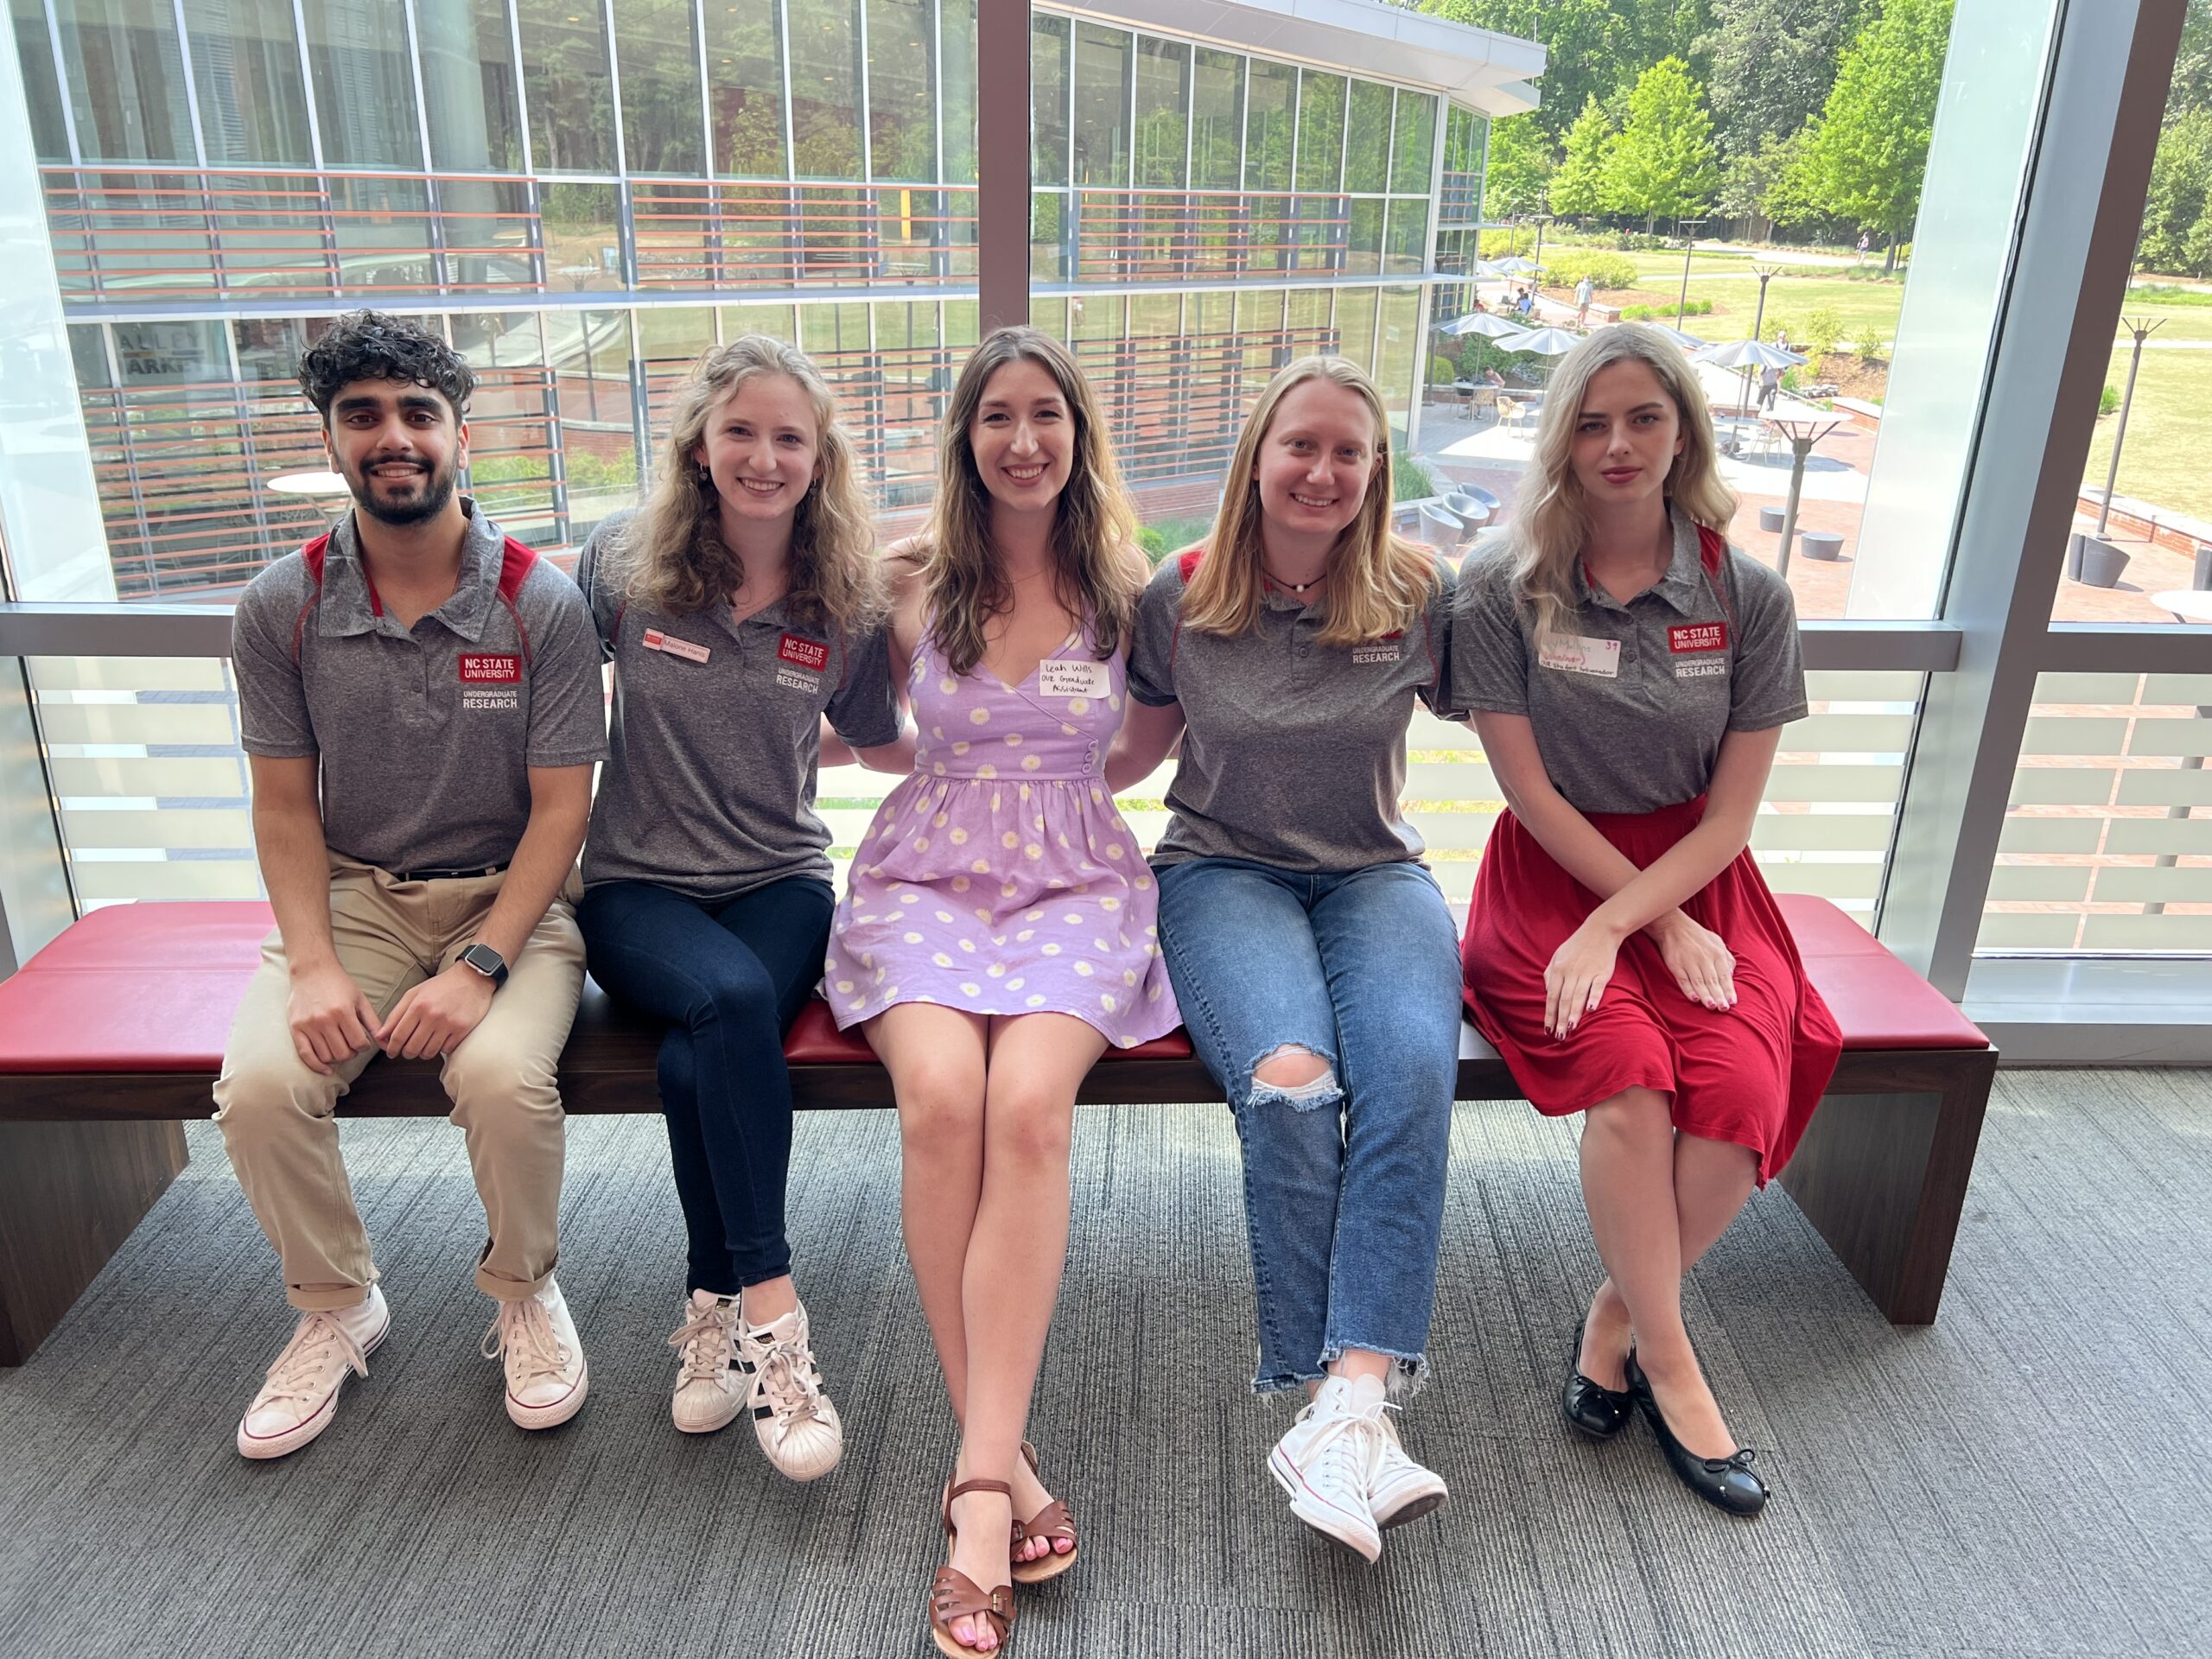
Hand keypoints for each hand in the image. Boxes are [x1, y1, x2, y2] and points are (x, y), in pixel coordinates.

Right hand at [286, 959, 379, 1074]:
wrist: (312, 970)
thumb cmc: (339, 984)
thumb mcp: (361, 1000)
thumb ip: (374, 1023)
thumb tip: (387, 1044)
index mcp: (343, 1012)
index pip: (358, 1044)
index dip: (364, 1046)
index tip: (362, 1041)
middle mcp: (324, 1020)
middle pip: (342, 1053)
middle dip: (351, 1053)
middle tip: (351, 1045)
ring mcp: (308, 1025)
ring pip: (326, 1056)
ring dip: (336, 1057)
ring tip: (339, 1047)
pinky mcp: (295, 1028)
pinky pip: (306, 1055)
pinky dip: (317, 1066)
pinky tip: (327, 1069)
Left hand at [375, 962, 495, 1059]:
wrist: (472, 978)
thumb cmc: (441, 986)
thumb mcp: (414, 994)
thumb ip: (395, 1015)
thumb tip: (379, 1036)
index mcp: (418, 1005)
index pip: (398, 1036)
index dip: (392, 1048)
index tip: (391, 1052)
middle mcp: (432, 1015)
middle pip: (412, 1048)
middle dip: (407, 1053)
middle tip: (408, 1050)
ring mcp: (449, 1023)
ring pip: (429, 1052)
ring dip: (423, 1052)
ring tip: (425, 1045)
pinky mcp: (463, 1029)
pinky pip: (446, 1050)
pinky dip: (441, 1048)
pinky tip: (441, 1039)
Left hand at [1544, 920, 1620, 1039]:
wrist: (1600, 930)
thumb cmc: (1577, 945)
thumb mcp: (1557, 956)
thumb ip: (1550, 974)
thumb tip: (1547, 992)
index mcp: (1558, 969)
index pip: (1551, 996)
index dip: (1549, 1014)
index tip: (1547, 1029)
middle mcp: (1571, 972)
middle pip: (1563, 999)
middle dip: (1560, 1019)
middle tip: (1559, 1036)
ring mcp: (1587, 972)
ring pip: (1578, 996)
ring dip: (1573, 1013)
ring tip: (1570, 1028)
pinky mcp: (1602, 972)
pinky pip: (1597, 987)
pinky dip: (1593, 998)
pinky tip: (1591, 1010)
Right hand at [1649, 912, 1736, 1011]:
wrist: (1673, 925)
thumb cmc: (1698, 936)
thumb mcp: (1717, 942)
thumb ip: (1726, 958)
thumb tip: (1731, 974)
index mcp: (1716, 953)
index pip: (1724, 975)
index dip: (1729, 989)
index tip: (1733, 1002)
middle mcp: (1704, 958)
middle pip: (1713, 981)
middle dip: (1719, 996)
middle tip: (1724, 1008)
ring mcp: (1689, 961)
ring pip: (1699, 982)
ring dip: (1706, 995)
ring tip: (1712, 1007)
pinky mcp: (1675, 964)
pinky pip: (1683, 979)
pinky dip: (1689, 989)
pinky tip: (1694, 999)